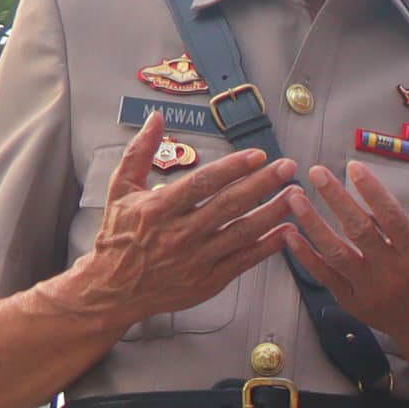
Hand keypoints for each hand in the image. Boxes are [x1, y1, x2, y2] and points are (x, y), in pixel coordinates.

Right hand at [60, 116, 295, 326]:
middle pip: (229, 205)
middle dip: (262, 184)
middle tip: (287, 167)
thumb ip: (140, 152)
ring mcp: (196, 259)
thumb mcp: (120, 189)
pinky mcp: (208, 280)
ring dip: (273, 212)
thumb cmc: (119, 236)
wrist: (112, 288)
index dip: (233, 168)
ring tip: (295, 195)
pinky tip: (287, 231)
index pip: (203, 183)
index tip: (258, 155)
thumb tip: (156, 119)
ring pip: (242, 232)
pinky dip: (268, 246)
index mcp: (158, 209)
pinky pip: (244, 261)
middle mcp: (180, 234)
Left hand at [286, 159, 408, 348]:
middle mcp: (393, 273)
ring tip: (295, 198)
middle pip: (359, 231)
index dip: (371, 191)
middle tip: (316, 172)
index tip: (353, 167)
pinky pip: (325, 277)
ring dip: (313, 224)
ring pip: (336, 253)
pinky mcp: (353, 302)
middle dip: (336, 199)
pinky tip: (290, 235)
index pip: (391, 217)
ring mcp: (369, 289)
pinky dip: (305, 256)